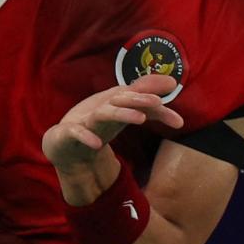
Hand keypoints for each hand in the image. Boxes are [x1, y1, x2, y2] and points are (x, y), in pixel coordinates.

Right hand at [42, 74, 184, 173]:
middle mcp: (101, 108)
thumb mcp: (124, 112)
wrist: (64, 142)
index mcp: (114, 102)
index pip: (137, 98)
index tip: (178, 117)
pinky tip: (97, 144)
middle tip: (157, 101)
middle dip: (138, 99)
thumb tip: (177, 103)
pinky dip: (85, 136)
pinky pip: (77, 133)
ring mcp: (85, 120)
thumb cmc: (96, 122)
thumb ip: (149, 106)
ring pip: (102, 114)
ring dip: (120, 113)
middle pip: (120, 100)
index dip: (157, 106)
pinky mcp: (69, 132)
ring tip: (140, 118)